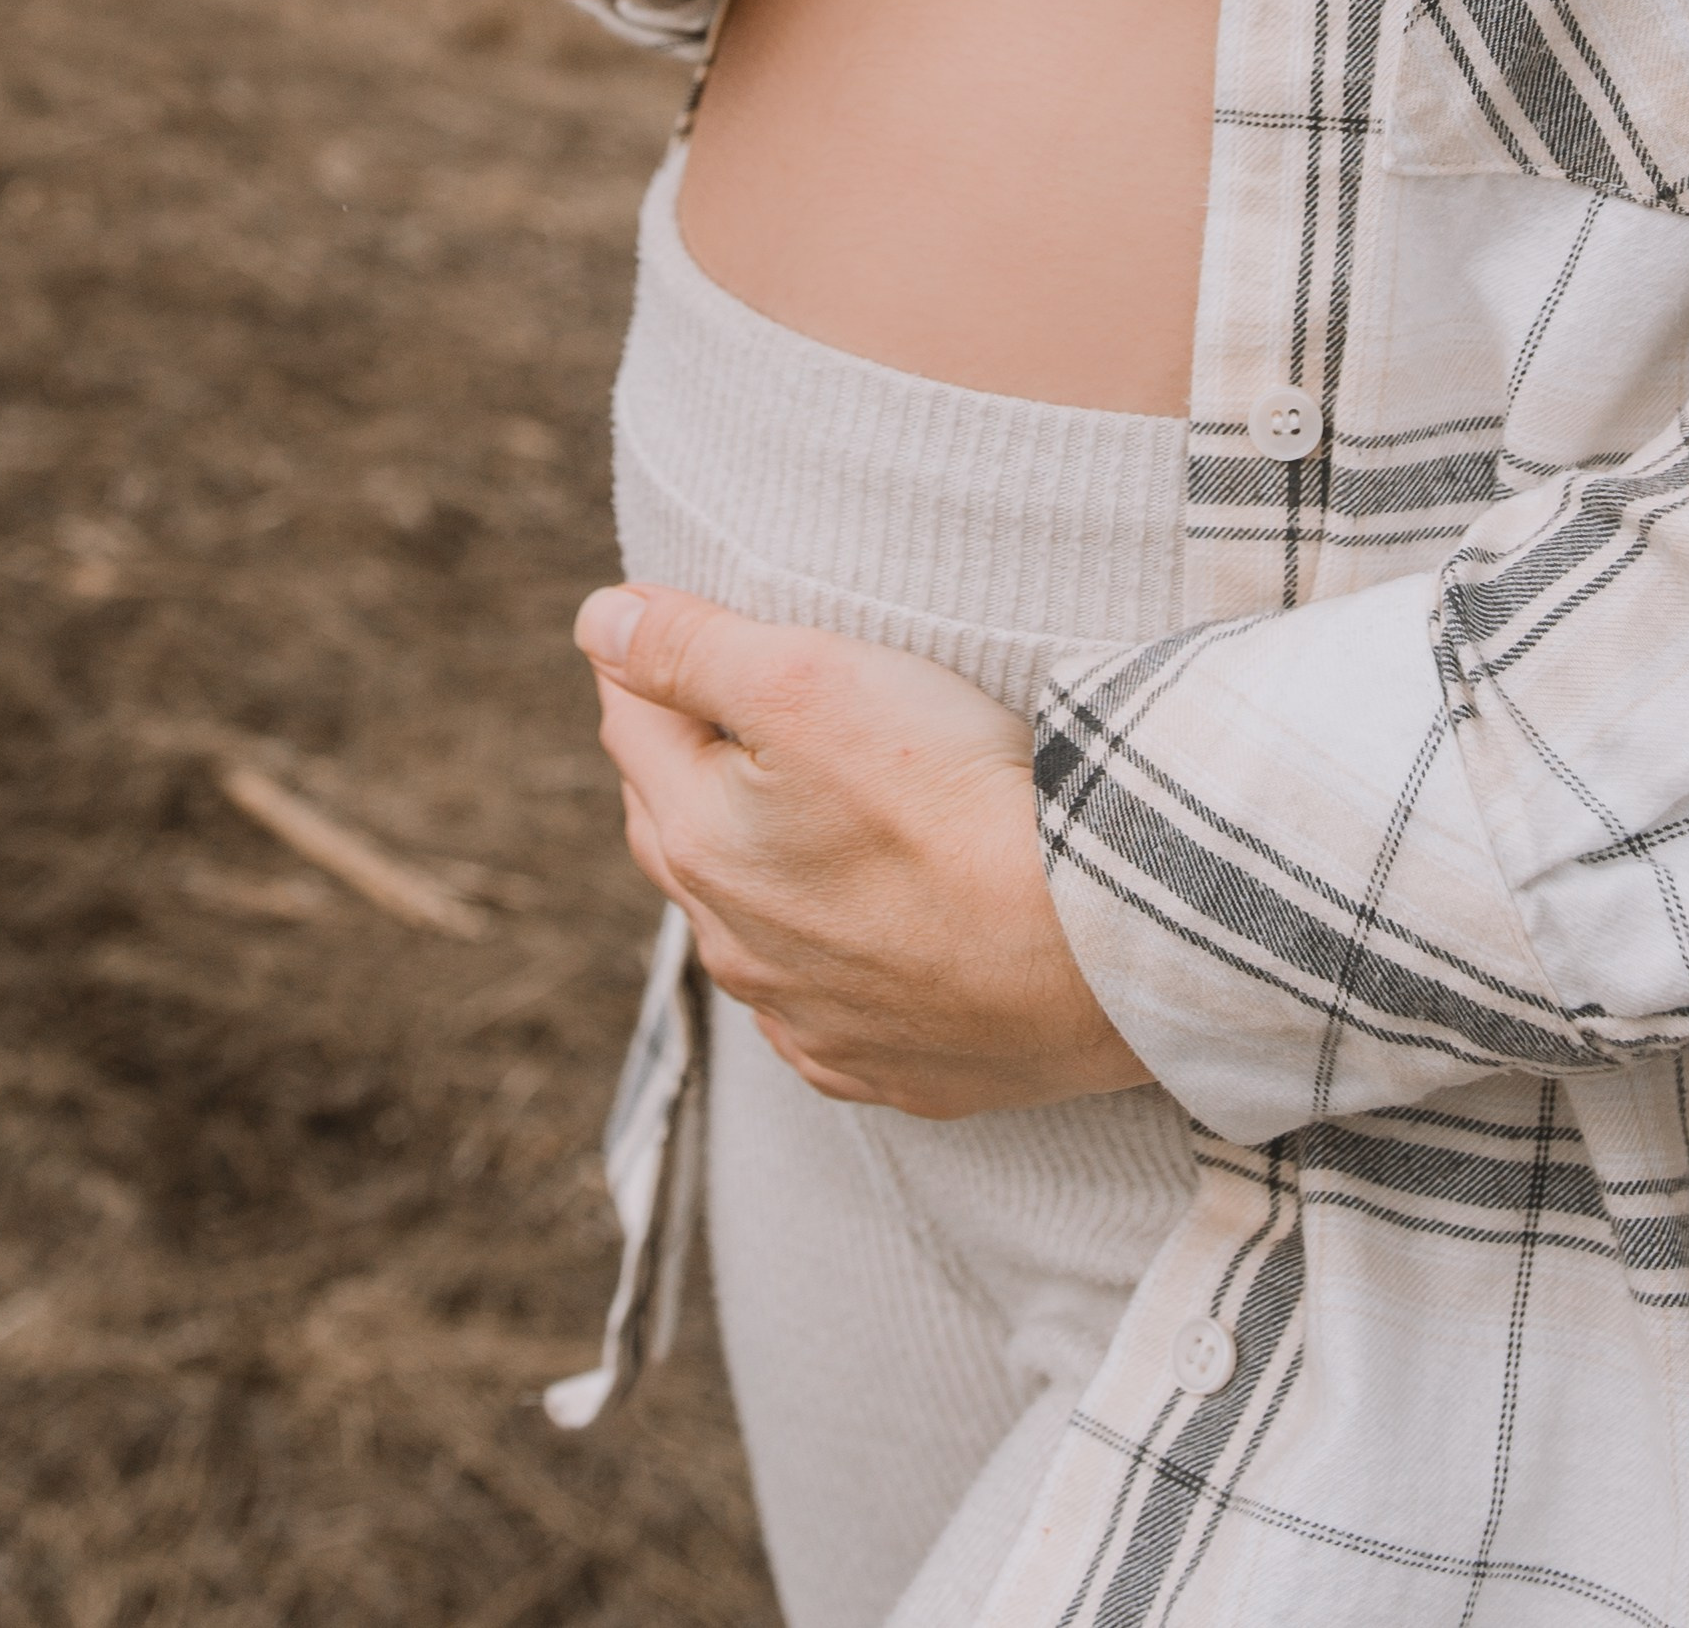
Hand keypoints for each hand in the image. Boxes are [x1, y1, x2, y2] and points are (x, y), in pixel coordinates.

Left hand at [575, 585, 1150, 1119]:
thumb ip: (688, 647)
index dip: (652, 661)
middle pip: (676, 827)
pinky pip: (825, 1007)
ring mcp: (810, 1019)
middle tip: (718, 710)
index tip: (680, 625)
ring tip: (790, 813)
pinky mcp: (889, 1068)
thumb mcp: (807, 679)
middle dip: (686, 763)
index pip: (633, 724)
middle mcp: (736, 947)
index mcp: (699, 843)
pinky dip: (826, 958)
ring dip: (753, 866)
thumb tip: (597, 620)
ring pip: (746, 925)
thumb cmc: (948, 796)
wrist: (1090, 944)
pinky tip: (860, 933)